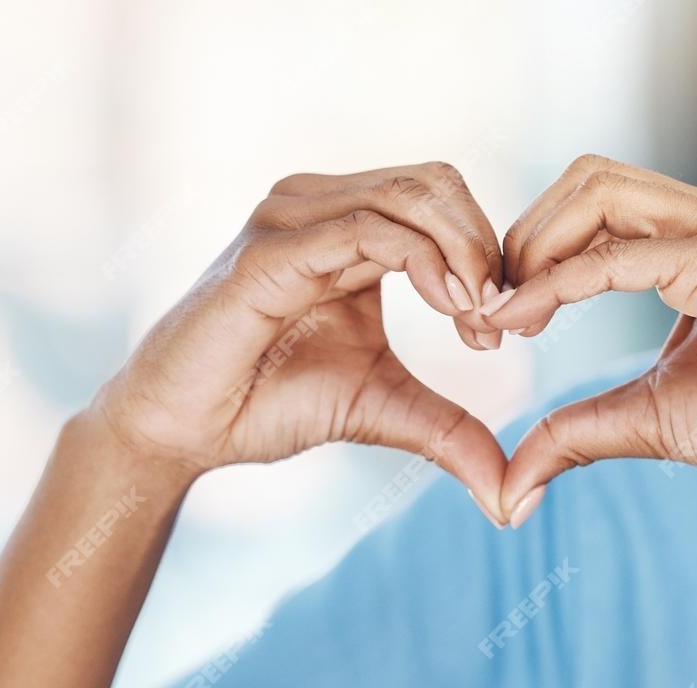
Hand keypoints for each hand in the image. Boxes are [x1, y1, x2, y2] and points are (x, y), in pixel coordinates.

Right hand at [96, 163, 513, 521]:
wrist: (184, 430)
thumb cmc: (268, 404)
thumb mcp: (382, 410)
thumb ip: (448, 431)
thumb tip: (512, 496)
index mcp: (347, 225)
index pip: (441, 199)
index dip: (488, 252)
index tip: (504, 327)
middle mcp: (319, 204)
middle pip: (436, 182)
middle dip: (486, 246)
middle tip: (502, 320)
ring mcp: (291, 218)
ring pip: (410, 196)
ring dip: (465, 254)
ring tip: (479, 319)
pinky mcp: (271, 249)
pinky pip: (367, 229)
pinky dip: (423, 261)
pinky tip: (448, 307)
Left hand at [480, 156, 696, 524]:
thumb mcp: (649, 420)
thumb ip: (579, 430)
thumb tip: (514, 481)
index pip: (598, 204)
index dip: (535, 248)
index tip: (498, 315)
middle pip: (589, 179)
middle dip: (524, 236)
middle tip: (490, 307)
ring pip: (597, 192)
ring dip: (534, 246)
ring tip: (504, 311)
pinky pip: (616, 255)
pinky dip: (558, 283)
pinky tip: (523, 320)